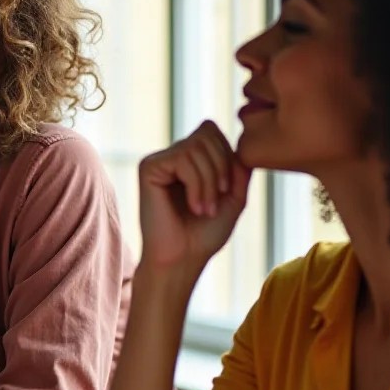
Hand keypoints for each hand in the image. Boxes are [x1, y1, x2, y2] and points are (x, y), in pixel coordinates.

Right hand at [138, 121, 251, 274]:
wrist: (183, 259)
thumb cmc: (205, 233)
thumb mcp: (234, 196)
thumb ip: (239, 166)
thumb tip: (241, 140)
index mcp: (190, 159)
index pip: (212, 131)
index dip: (227, 155)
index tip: (229, 190)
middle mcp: (172, 155)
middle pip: (207, 132)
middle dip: (221, 167)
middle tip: (219, 201)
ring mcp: (159, 160)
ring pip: (196, 146)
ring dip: (210, 181)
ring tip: (205, 209)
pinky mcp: (148, 168)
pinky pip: (183, 158)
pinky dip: (196, 184)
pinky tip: (193, 206)